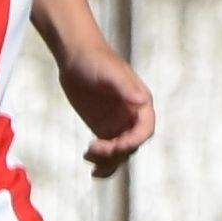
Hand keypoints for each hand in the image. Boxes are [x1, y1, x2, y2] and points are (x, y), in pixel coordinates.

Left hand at [57, 39, 156, 173]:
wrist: (76, 56)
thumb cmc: (96, 60)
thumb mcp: (109, 72)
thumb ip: (125, 87)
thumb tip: (141, 100)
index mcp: (140, 103)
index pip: (145, 130)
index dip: (134, 141)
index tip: (117, 146)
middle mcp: (131, 116)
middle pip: (131, 145)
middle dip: (116, 151)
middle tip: (94, 147)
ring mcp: (117, 123)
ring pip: (119, 152)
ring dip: (107, 161)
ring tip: (89, 157)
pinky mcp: (102, 127)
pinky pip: (107, 150)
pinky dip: (101, 160)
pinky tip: (89, 164)